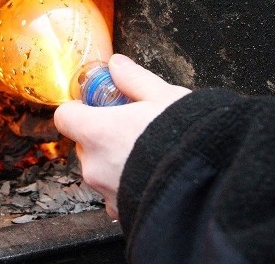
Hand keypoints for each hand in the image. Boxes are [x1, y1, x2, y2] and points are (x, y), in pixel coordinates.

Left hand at [54, 54, 190, 217]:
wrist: (209, 183)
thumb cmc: (186, 138)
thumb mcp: (163, 96)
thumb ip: (133, 79)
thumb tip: (117, 65)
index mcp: (97, 132)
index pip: (65, 117)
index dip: (79, 109)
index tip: (97, 104)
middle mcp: (94, 164)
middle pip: (83, 143)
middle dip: (101, 134)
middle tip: (130, 126)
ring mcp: (105, 190)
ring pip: (99, 169)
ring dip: (113, 160)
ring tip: (146, 151)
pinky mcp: (120, 209)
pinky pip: (113, 193)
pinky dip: (125, 184)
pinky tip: (150, 174)